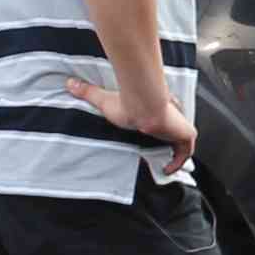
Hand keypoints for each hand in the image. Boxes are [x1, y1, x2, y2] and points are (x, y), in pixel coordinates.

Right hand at [68, 80, 193, 169]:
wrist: (144, 104)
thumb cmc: (129, 103)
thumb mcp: (105, 100)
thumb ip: (88, 92)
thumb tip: (69, 83)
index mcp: (155, 112)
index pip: (158, 124)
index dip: (154, 133)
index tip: (145, 142)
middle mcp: (169, 119)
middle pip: (171, 134)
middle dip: (166, 144)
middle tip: (156, 159)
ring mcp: (178, 126)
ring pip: (181, 143)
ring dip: (174, 154)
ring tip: (163, 167)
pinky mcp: (185, 134)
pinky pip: (185, 152)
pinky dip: (178, 162)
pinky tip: (167, 170)